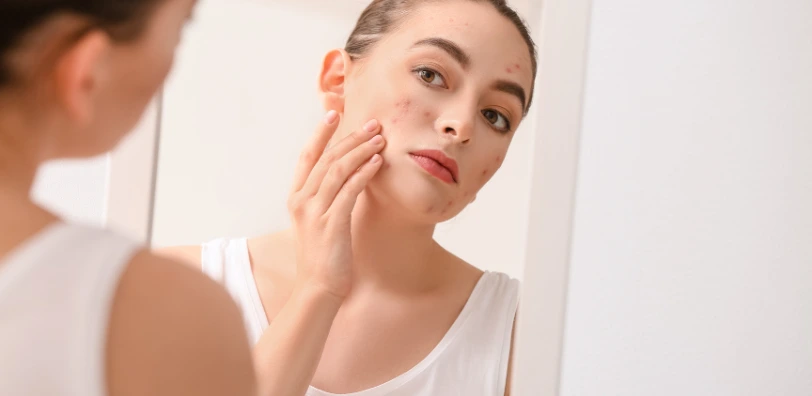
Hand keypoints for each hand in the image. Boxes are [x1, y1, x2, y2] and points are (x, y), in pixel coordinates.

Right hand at [287, 111, 384, 298]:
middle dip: (350, 137)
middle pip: (326, 158)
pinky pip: (349, 191)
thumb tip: (347, 178)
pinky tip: (377, 163)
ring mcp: (315, 212)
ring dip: (360, 150)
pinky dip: (364, 174)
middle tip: (373, 124)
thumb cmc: (322, 258)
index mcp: (297, 198)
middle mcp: (302, 201)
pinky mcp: (331, 224)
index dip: (320, 133)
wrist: (317, 290)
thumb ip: (328, 199)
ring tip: (380, 139)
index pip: (307, 156)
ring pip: (337, 170)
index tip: (334, 113)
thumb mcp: (319, 223)